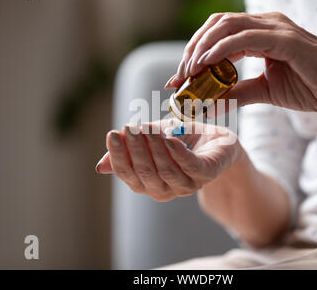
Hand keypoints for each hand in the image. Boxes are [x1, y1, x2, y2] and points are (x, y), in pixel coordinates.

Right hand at [95, 120, 239, 201]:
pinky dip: (177, 153)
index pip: (128, 174)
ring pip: (166, 171)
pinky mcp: (206, 174)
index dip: (119, 156)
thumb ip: (129, 150)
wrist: (216, 141)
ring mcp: (187, 184)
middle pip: (145, 174)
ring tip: (147, 128)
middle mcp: (165, 189)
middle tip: (131, 128)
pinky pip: (189, 167)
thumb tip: (100, 167)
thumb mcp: (150, 142)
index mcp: (148, 183)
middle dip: (136, 150)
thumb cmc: (180, 140)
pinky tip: (169, 138)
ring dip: (154, 149)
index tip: (113, 133)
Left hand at [165, 12, 316, 119]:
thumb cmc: (310, 88)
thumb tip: (209, 104)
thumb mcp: (264, 91)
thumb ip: (236, 93)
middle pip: (215, 26)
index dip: (194, 54)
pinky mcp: (285, 39)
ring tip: (188, 73)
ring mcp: (275, 28)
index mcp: (260, 33)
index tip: (179, 80)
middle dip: (192, 50)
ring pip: (226, 27)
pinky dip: (221, 49)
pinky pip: (244, 38)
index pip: (217, 34)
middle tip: (179, 77)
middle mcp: (265, 24)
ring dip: (201, 49)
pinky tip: (206, 65)